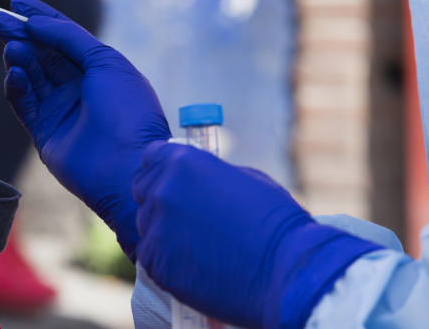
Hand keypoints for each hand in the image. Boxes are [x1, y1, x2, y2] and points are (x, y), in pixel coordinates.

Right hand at [0, 0, 170, 259]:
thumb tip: (35, 23)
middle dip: (21, 35)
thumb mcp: (104, 61)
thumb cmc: (127, 110)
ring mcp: (62, 111)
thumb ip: (68, 38)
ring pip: (31, 76)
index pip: (65, 37)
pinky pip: (24, 103)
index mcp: (100, 69)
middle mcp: (80, 88)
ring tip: (13, 47)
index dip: (41, 18)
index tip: (16, 2)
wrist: (128, 166)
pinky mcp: (44, 134)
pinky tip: (15, 73)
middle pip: (43, 54)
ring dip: (20, 58)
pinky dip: (17, 86)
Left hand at [133, 141, 381, 328]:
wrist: (285, 270)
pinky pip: (150, 255)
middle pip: (143, 189)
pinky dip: (166, 260)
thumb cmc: (275, 222)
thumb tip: (198, 181)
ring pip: (146, 224)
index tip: (175, 182)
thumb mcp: (244, 179)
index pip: (152, 157)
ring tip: (198, 245)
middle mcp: (162, 189)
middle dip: (160, 199)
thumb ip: (209, 175)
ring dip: (163, 231)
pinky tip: (194, 265)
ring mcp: (155, 226)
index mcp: (182, 161)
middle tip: (185, 217)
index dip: (163, 169)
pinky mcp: (155, 260)